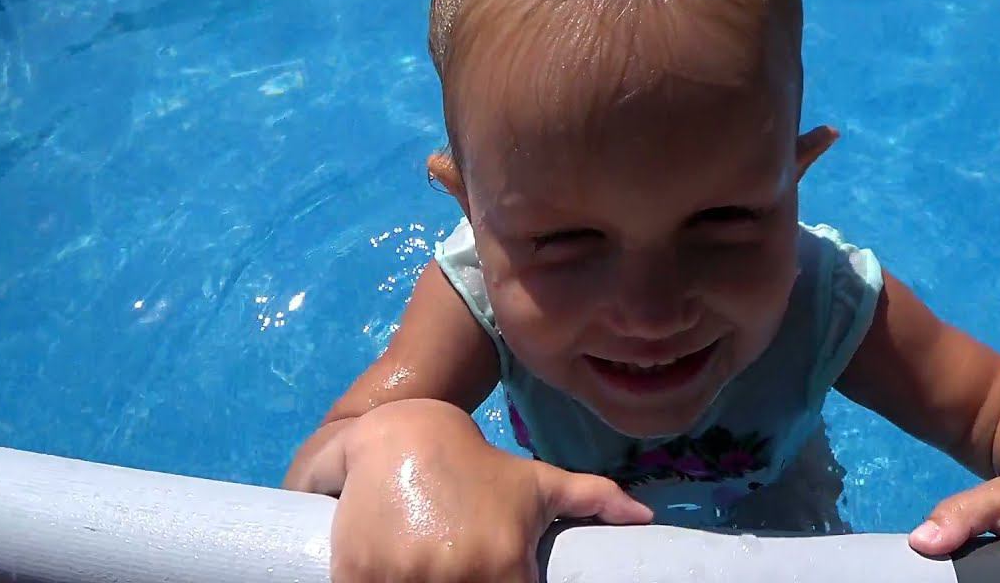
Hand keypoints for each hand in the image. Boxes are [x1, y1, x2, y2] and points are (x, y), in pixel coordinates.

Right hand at [330, 399, 652, 581]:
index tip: (497, 579)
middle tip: (458, 574)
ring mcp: (403, 581)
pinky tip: (391, 581)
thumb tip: (643, 517)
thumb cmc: (475, 463)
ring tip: (428, 577)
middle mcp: (457, 577)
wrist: (400, 430)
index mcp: (504, 564)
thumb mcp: (535, 482)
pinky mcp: (356, 576)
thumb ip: (590, 498)